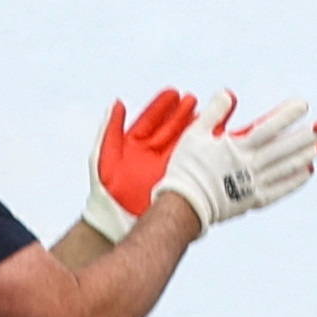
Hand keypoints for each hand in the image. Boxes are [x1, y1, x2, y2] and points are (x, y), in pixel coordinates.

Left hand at [84, 86, 201, 242]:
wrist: (115, 223)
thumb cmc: (105, 192)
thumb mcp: (104, 157)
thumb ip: (111, 129)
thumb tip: (118, 103)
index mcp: (134, 146)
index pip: (152, 120)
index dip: (163, 106)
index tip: (175, 93)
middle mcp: (152, 155)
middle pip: (171, 129)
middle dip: (184, 114)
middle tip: (197, 101)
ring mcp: (164, 169)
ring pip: (182, 145)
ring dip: (196, 131)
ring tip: (210, 118)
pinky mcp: (174, 183)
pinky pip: (190, 166)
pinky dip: (200, 154)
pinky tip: (212, 143)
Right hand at [159, 98, 316, 231]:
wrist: (184, 204)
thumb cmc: (186, 167)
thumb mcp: (194, 134)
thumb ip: (213, 113)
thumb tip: (228, 93)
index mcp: (236, 147)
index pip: (268, 127)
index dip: (287, 116)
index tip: (303, 106)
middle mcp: (250, 165)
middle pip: (283, 148)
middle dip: (303, 136)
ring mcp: (254, 184)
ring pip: (285, 167)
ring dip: (304, 155)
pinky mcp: (254, 199)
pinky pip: (280, 189)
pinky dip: (295, 180)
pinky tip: (308, 171)